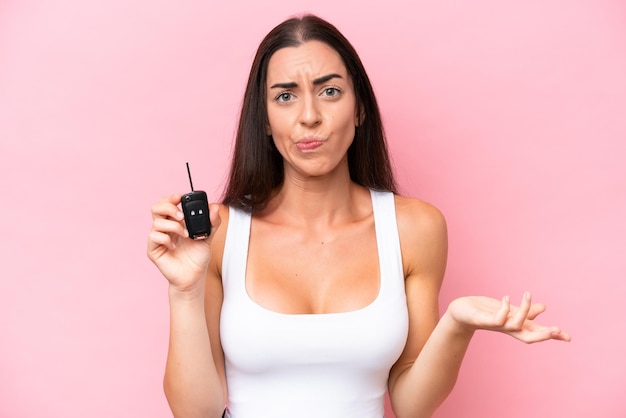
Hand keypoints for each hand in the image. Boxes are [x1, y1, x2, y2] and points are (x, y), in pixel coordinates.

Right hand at [147, 194, 220, 292]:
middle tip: (181, 216)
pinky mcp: (154, 250)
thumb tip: (215, 207)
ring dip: (173, 226)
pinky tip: (175, 246)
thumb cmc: (198, 256)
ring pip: (156, 222)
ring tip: (186, 235)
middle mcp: (164, 228)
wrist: (194, 276)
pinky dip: (166, 239)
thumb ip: (212, 222)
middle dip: (168, 207)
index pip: (166, 203)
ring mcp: (158, 239)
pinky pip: (154, 237)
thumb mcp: (208, 236)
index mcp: (175, 221)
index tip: (180, 197)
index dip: (171, 198)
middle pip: (156, 208)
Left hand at [447, 293, 570, 342]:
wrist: (461, 313)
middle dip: (544, 334)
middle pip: (529, 337)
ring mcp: (496, 325)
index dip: (552, 335)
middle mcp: (508, 328)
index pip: (536, 332)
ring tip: (528, 294)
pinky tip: (507, 298)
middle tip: (558, 329)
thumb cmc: (485, 311)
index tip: (569, 338)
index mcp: (515, 325)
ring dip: (524, 311)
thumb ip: (525, 312)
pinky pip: (496, 318)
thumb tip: (544, 308)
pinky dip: (504, 309)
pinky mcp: (483, 320)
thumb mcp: (508, 309)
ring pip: (515, 326)